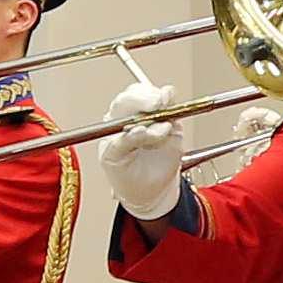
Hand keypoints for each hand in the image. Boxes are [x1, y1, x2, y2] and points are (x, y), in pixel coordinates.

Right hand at [98, 77, 190, 221]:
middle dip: (143, 98)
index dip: (151, 91)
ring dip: (140, 119)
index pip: (140, 92)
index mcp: (140, 112)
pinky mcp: (109, 154)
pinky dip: (129, 137)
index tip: (165, 95)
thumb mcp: (173, 135)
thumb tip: (167, 92)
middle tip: (157, 103)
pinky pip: (117, 142)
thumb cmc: (161, 163)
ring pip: (118, 116)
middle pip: (126, 99)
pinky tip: (139, 134)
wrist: (156, 192)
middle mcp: (124, 120)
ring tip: (156, 130)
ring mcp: (115, 135)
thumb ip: (170, 113)